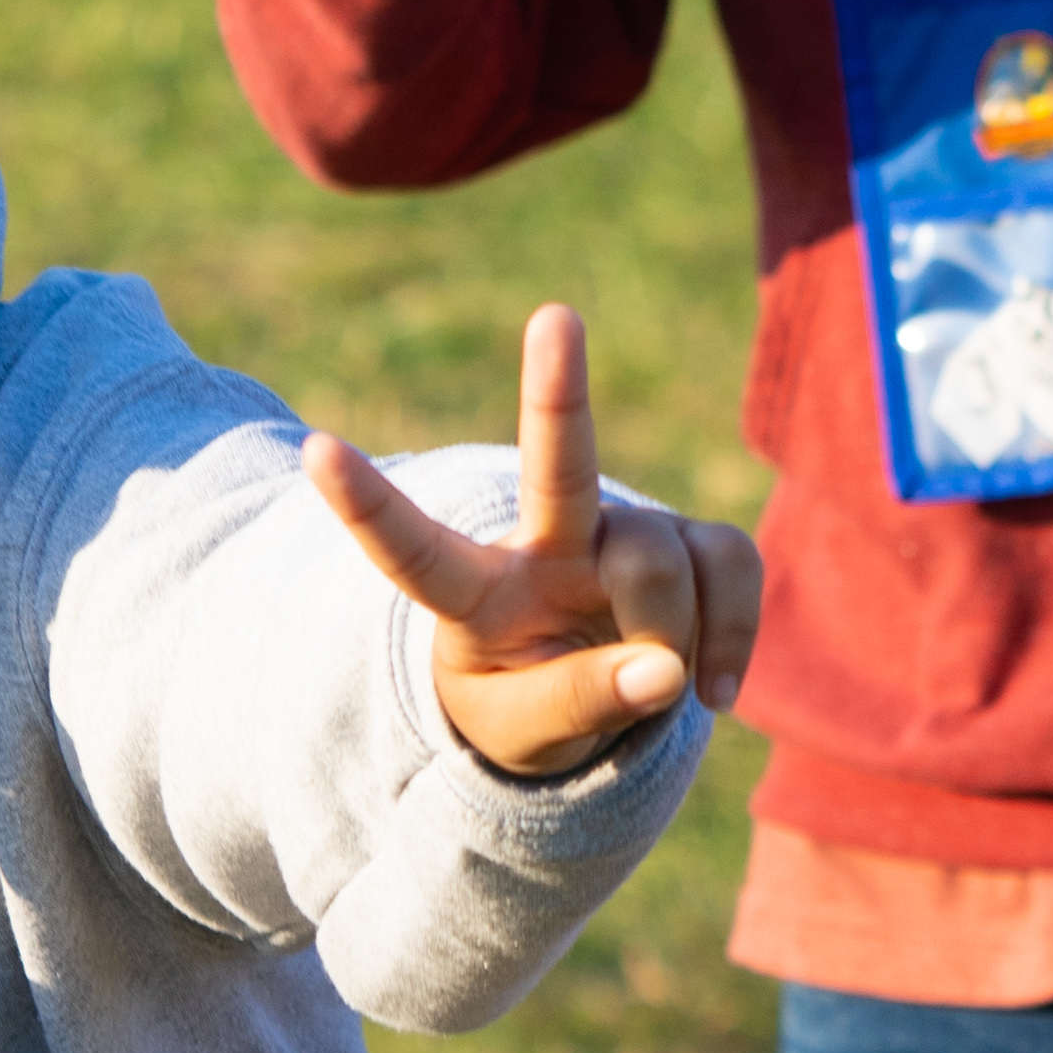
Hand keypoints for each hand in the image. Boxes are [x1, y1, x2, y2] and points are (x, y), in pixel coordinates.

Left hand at [306, 300, 762, 775]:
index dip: (367, 508)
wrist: (592, 703)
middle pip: (557, 470)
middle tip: (554, 317)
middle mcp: (547, 544)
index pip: (414, 552)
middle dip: (556, 393)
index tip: (318, 449)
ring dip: (673, 639)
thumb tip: (665, 671)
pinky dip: (734, 633)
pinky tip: (716, 690)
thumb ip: (580, 704)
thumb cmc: (527, 710)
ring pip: (659, 563)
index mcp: (476, 592)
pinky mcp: (692, 540)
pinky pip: (731, 565)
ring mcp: (622, 534)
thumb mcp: (524, 734)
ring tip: (659, 691)